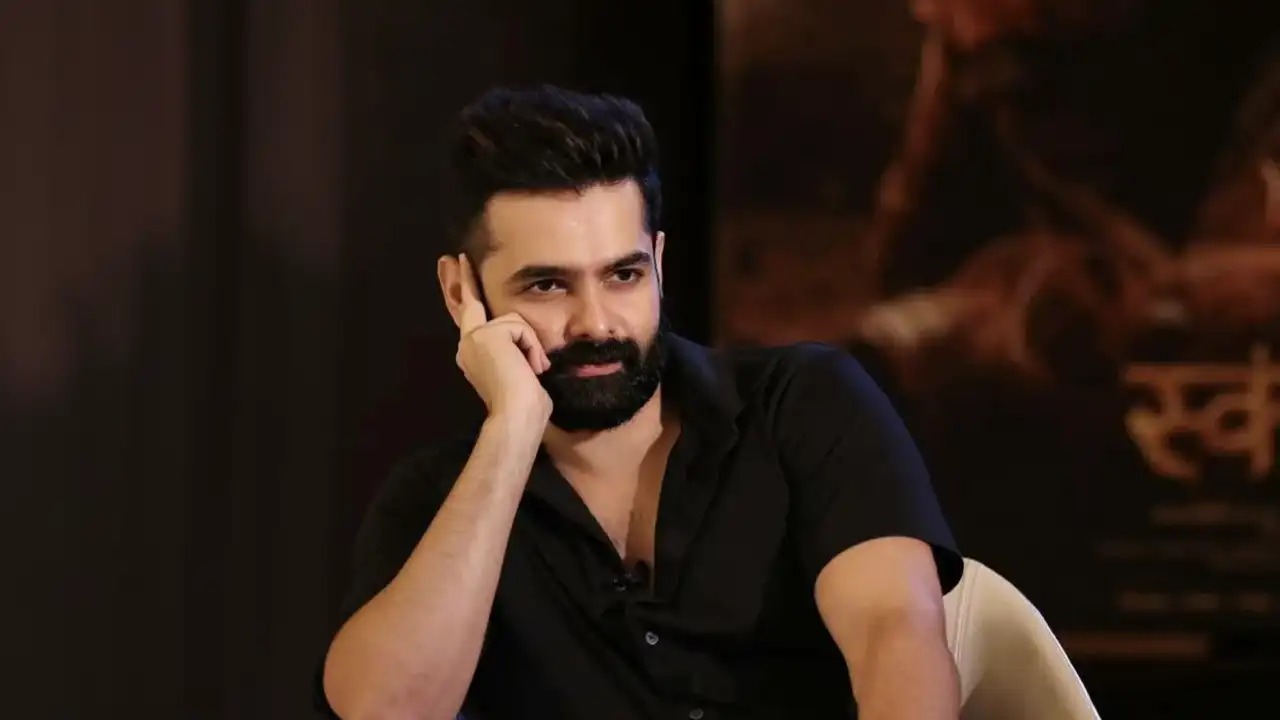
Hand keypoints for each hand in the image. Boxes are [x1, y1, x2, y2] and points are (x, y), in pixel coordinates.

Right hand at [454, 255, 552, 424]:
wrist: (517, 414)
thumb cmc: (525, 403)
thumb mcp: (520, 370)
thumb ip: (514, 351)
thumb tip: (529, 353)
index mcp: (473, 354)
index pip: (467, 318)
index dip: (459, 294)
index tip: (454, 270)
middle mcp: (467, 344)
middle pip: (465, 304)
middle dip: (460, 279)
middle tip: (451, 257)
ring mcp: (473, 338)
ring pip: (513, 320)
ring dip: (530, 344)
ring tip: (531, 370)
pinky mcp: (484, 335)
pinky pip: (520, 326)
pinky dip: (532, 347)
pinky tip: (529, 367)